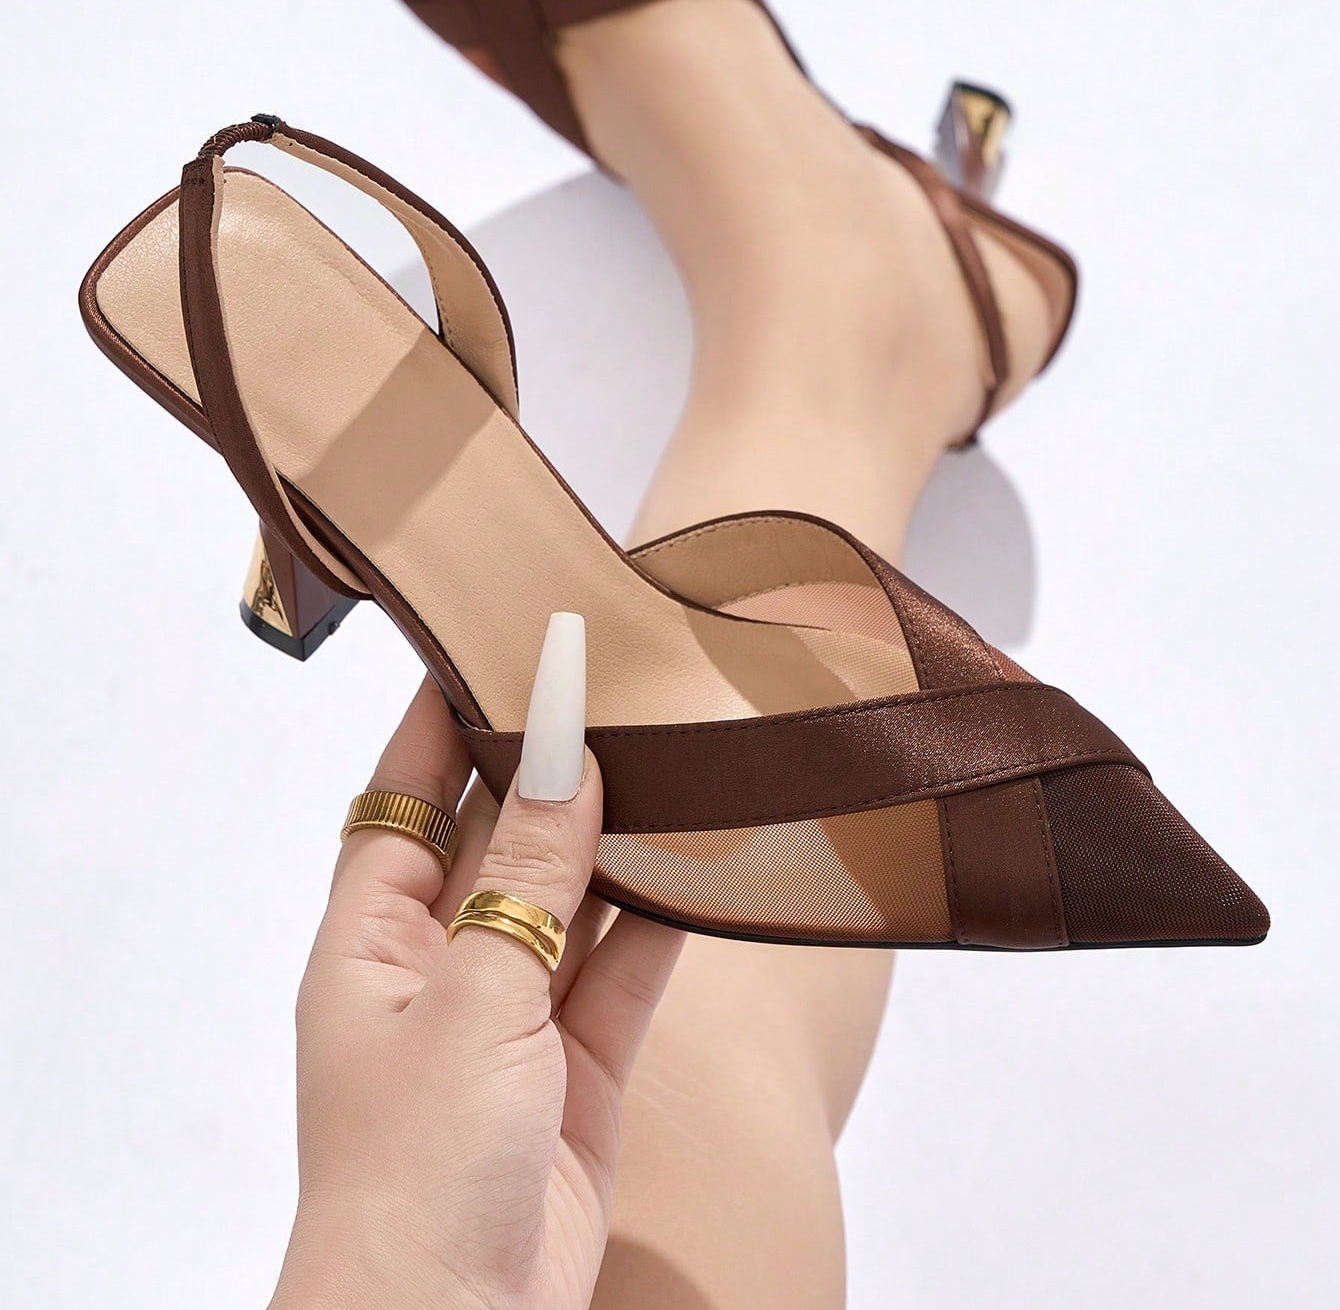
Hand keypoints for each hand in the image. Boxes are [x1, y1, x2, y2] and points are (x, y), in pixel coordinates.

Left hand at [269, 615, 683, 1308]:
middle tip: (613, 675)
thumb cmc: (413, 1173)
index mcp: (371, 941)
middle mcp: (439, 967)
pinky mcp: (578, 1068)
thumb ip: (532, 876)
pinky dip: (662, 915)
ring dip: (617, 834)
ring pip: (572, 895)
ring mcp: (512, 1016)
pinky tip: (705, 857)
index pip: (405, 795)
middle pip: (499, 835)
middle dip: (550, 764)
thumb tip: (566, 754)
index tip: (496, 637)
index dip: (447, 716)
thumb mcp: (473, 1000)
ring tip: (673, 745)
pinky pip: (626, 967)